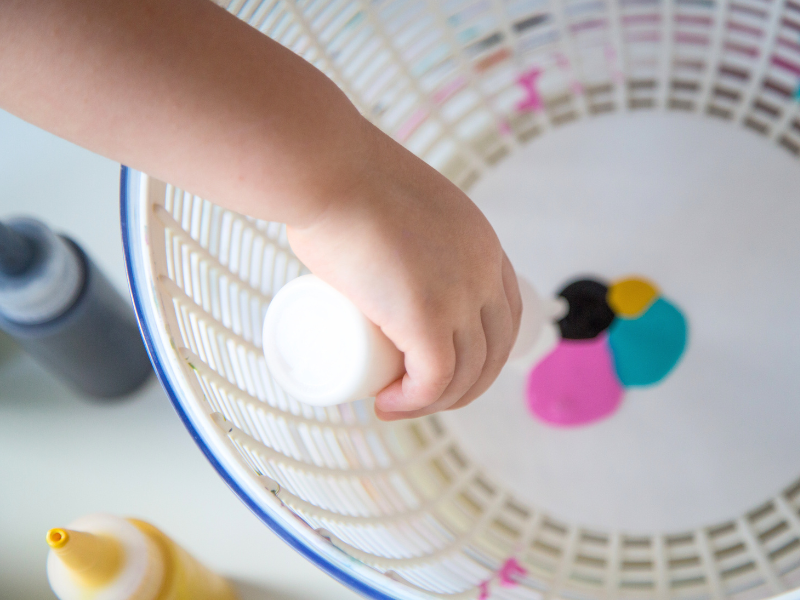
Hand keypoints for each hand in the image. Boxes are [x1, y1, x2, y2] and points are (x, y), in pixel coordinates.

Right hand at [287, 122, 521, 419]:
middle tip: (414, 392)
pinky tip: (388, 404)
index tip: (445, 365)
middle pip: (491, 351)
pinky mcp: (427, 317)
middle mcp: (482, 272)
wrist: (327, 169)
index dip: (483, 351)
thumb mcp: (396, 202)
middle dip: (461, 386)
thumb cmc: (343, 179)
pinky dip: (414, 403)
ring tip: (393, 402)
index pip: (505, 315)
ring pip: (464, 374)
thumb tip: (373, 248)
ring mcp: (459, 296)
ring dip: (433, 402)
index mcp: (482, 244)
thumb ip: (397, 225)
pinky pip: (434, 381)